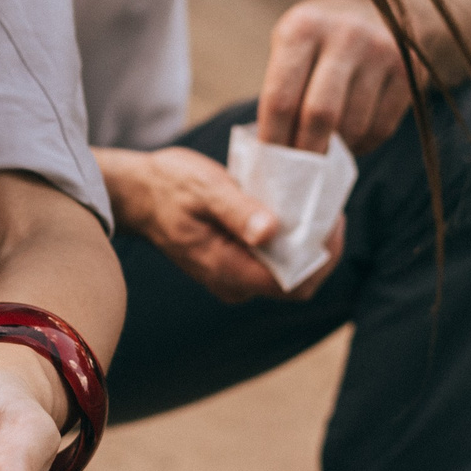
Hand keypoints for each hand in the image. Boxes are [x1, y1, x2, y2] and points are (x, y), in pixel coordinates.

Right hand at [103, 147, 341, 302]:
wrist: (138, 193)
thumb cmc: (169, 186)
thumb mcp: (206, 189)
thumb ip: (238, 211)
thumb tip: (270, 232)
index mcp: (230, 272)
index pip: (296, 284)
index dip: (322, 256)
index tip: (332, 217)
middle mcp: (236, 284)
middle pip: (298, 281)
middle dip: (320, 247)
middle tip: (328, 206)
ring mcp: (235, 277)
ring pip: (289, 271)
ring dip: (306, 241)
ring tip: (314, 203)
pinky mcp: (236, 263)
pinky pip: (274, 260)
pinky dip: (290, 237)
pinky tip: (293, 208)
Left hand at [260, 0, 413, 153]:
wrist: (388, 6)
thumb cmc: (323, 36)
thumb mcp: (293, 41)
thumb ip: (281, 87)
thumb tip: (270, 154)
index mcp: (303, 27)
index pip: (280, 98)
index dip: (273, 139)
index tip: (269, 165)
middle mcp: (344, 35)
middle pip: (320, 116)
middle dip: (306, 154)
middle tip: (297, 175)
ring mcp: (381, 51)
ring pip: (353, 126)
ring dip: (336, 152)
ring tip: (325, 153)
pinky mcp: (409, 71)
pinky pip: (381, 127)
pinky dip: (362, 145)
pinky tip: (352, 141)